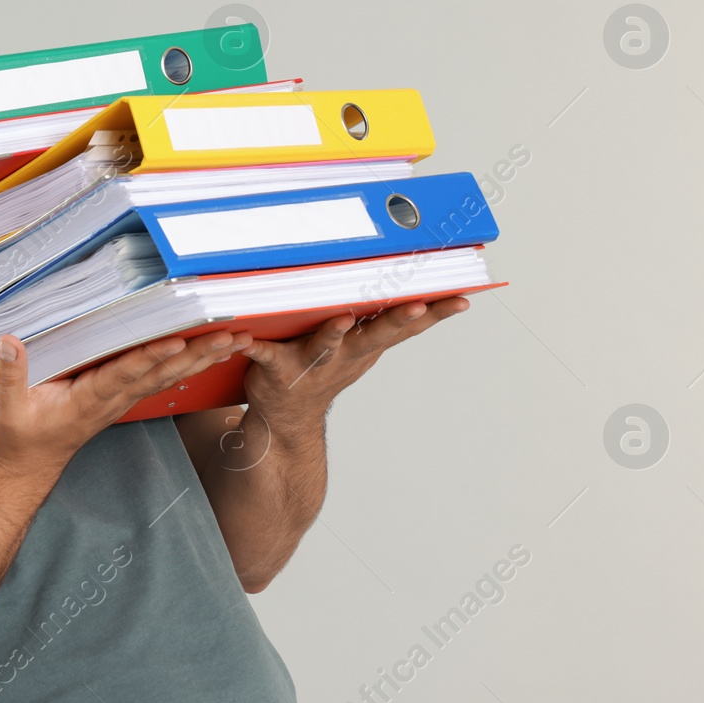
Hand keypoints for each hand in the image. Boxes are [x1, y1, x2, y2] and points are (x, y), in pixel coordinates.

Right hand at [0, 329, 249, 474]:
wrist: (31, 466)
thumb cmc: (22, 436)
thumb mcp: (9, 408)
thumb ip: (12, 374)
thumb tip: (10, 341)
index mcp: (90, 399)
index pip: (125, 374)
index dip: (151, 358)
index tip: (177, 341)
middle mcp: (114, 399)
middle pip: (161, 374)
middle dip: (197, 355)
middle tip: (232, 336)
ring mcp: (122, 400)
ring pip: (168, 376)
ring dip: (203, 358)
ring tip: (236, 340)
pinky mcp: (123, 398)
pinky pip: (161, 379)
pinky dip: (188, 364)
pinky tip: (209, 353)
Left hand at [240, 297, 470, 420]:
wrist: (287, 418)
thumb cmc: (327, 368)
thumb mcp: (363, 346)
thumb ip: (386, 320)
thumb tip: (420, 284)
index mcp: (366, 344)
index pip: (407, 326)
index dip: (435, 312)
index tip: (462, 297)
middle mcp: (345, 354)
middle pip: (376, 335)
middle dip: (398, 320)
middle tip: (419, 306)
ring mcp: (312, 363)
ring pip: (326, 345)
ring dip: (334, 333)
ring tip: (342, 320)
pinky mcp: (276, 367)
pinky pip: (262, 353)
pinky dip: (251, 344)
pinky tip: (241, 334)